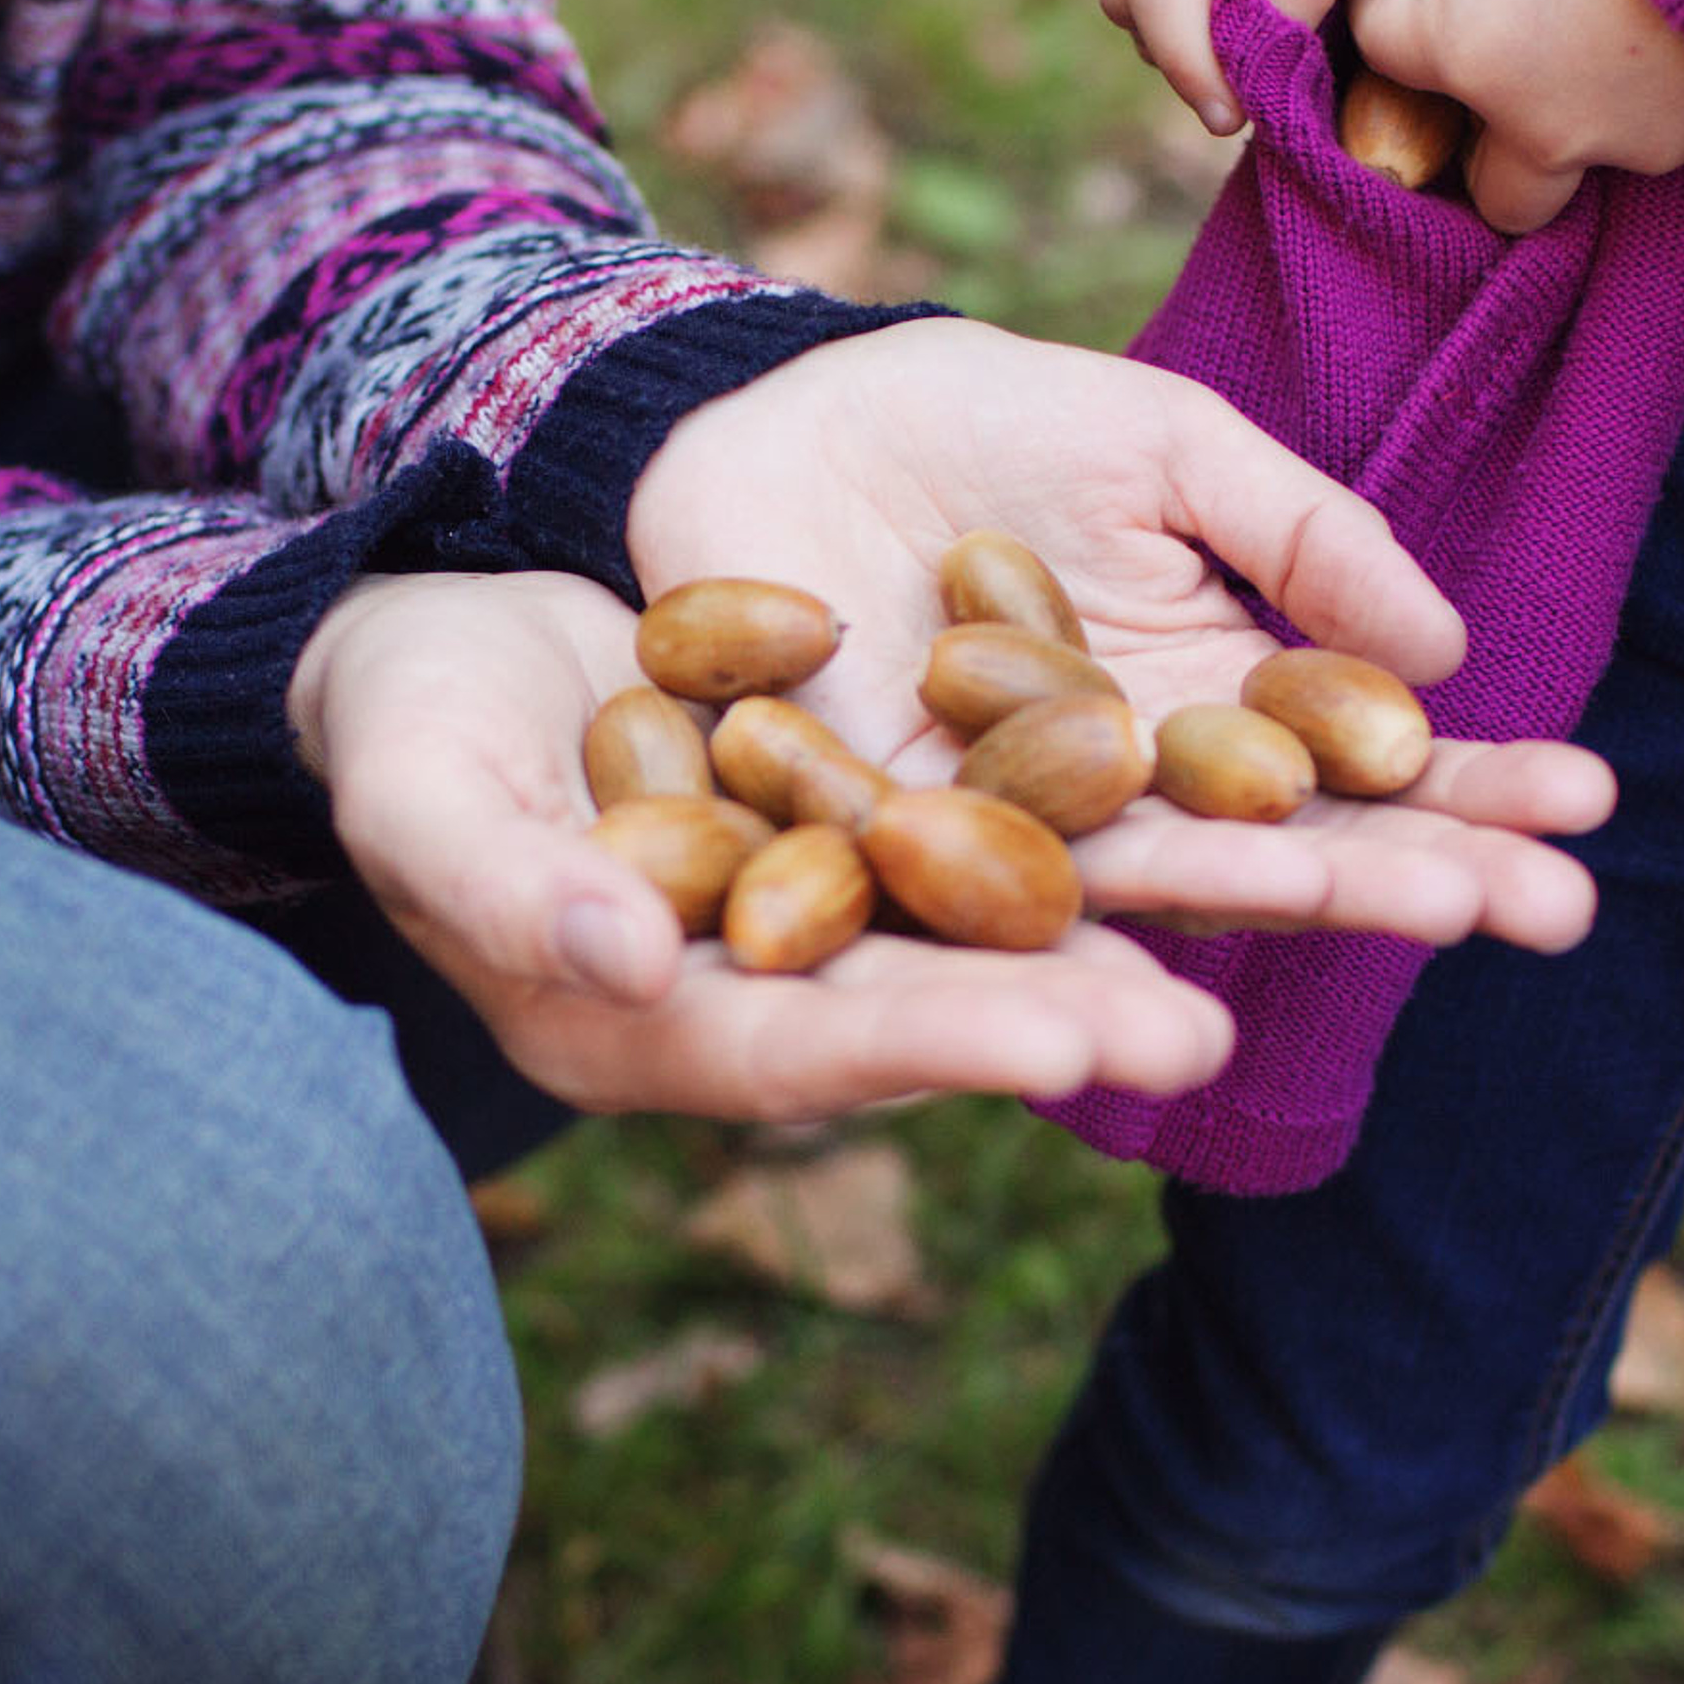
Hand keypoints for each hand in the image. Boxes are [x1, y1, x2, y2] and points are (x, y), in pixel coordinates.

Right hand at [290, 569, 1238, 1117]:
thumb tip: (624, 962)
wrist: (456, 632)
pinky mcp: (885, 805)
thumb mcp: (424, 792)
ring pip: (1006, 914)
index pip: (812, 1051)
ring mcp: (840, 896)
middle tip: (1216, 1027)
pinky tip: (1223, 785)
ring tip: (1276, 915)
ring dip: (1140, 918)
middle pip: (942, 1006)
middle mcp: (774, 982)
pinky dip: (1115, 805)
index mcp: (656, 1021)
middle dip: (1079, 1014)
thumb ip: (504, 883)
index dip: (940, 1048)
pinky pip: (1014, 811)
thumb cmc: (407, 724)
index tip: (1071, 1047)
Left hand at [627, 317, 1611, 947]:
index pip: (1360, 758)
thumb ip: (1297, 534)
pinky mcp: (887, 841)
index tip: (1589, 804)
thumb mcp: (1167, 443)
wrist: (776, 414)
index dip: (1473, 783)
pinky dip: (1070, 933)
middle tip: (1562, 910)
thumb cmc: (987, 417)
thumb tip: (1444, 652)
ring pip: (1164, 885)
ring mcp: (1018, 824)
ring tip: (1422, 917)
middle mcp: (1132, 785)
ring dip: (1293, 907)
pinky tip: (1170, 972)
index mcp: (1207, 692)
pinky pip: (982, 891)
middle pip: (1290, 845)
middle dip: (1425, 870)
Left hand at [1361, 0, 1683, 232]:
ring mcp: (1624, 145)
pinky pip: (1643, 141)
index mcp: (1469, 55)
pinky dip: (1634, 102)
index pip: (1381, 44)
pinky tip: (1655, 31)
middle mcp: (1537, 127)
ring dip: (1555, 129)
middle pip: (1479, 178)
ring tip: (1579, 46)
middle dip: (1475, 130)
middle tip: (1496, 53)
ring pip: (1564, 172)